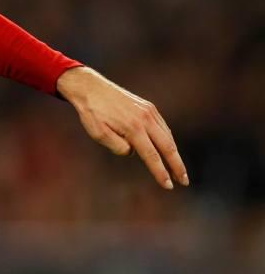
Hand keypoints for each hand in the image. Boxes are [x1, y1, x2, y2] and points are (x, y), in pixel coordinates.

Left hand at [57, 66, 187, 188]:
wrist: (89, 87)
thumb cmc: (91, 112)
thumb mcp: (97, 133)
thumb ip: (117, 146)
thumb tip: (133, 152)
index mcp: (133, 128)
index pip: (151, 155)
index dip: (161, 172)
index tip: (168, 186)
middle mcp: (145, 119)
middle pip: (167, 147)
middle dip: (177, 166)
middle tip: (184, 181)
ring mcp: (149, 111)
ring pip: (167, 136)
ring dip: (175, 154)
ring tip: (178, 169)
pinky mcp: (148, 107)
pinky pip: (163, 126)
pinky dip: (168, 139)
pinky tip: (169, 149)